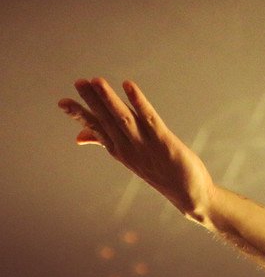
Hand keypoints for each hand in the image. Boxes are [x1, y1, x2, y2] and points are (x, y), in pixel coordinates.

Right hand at [58, 78, 214, 221]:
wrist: (189, 195)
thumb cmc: (160, 173)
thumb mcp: (130, 157)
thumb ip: (106, 142)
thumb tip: (79, 137)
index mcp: (120, 150)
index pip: (97, 129)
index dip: (80, 115)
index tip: (62, 101)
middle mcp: (129, 148)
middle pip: (107, 121)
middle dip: (92, 101)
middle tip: (78, 82)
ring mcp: (145, 145)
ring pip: (123, 118)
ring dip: (109, 99)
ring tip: (96, 81)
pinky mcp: (164, 142)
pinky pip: (149, 119)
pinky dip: (139, 102)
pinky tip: (129, 86)